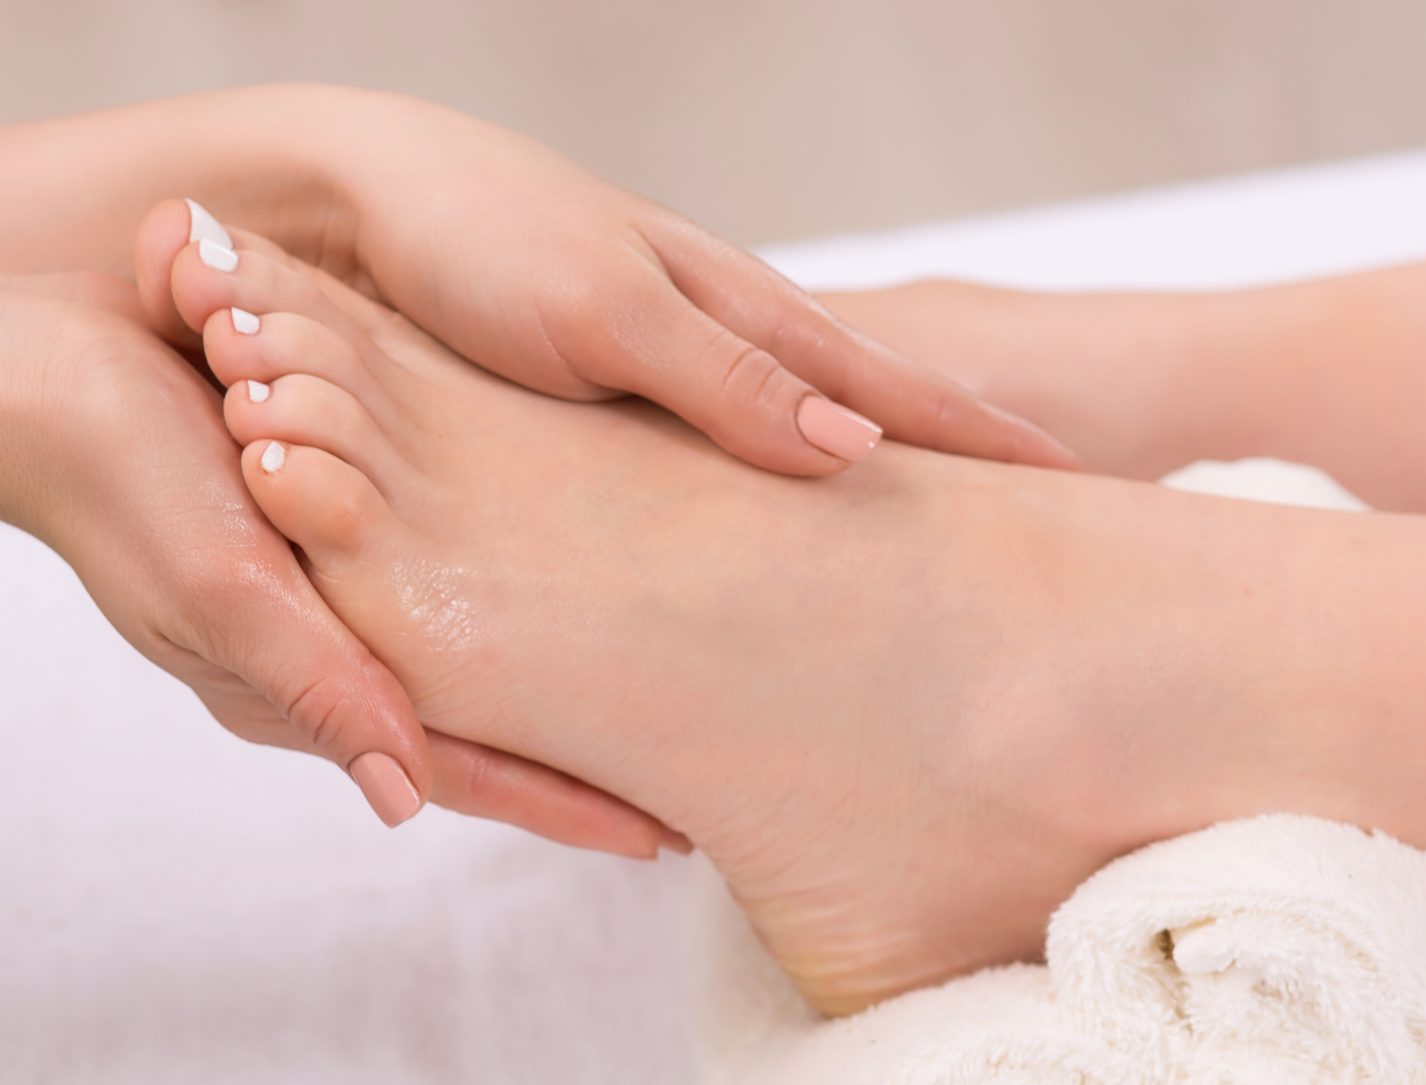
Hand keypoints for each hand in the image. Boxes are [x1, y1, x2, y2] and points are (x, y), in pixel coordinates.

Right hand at [0, 274, 669, 856]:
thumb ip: (317, 688)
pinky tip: (547, 593)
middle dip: (567, 762)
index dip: (564, 807)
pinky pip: (421, 592)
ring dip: (537, 690)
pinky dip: (490, 608)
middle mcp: (318, 660)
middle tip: (682, 781)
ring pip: (454, 668)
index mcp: (304, 690)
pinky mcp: (309, 539)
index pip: (462, 772)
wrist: (20, 376)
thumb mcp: (223, 589)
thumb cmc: (116, 480)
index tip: (663, 841)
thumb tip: (406, 800)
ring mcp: (315, 604)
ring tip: (637, 696)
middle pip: (471, 733)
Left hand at [142, 91, 1080, 476]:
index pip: (896, 386)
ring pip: (791, 445)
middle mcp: (712, 351)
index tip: (1083, 484)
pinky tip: (779, 536)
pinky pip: (702, 474)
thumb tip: (855, 445)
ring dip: (875, 483)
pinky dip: (767, 497)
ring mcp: (659, 382)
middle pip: (866, 410)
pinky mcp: (589, 416)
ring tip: (948, 544)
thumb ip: (724, 380)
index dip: (988, 439)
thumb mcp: (607, 314)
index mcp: (738, 319)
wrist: (341, 197)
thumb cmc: (474, 238)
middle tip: (1054, 521)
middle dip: (958, 461)